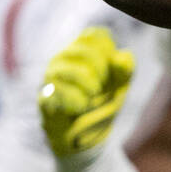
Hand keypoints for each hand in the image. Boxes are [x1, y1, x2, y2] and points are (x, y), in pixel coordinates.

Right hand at [38, 26, 133, 156]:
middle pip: (83, 50)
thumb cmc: (102, 102)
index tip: (115, 68)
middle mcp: (64, 59)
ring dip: (87, 83)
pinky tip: (81, 106)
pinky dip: (73, 99)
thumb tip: (123, 55)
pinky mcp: (44, 98)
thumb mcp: (120, 86)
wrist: (86, 135)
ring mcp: (51, 77)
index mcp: (82, 50)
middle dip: (99, 67)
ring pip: (67, 70)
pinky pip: (55, 92)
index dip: (109, 49)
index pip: (95, 35)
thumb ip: (125, 70)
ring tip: (94, 95)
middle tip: (103, 85)